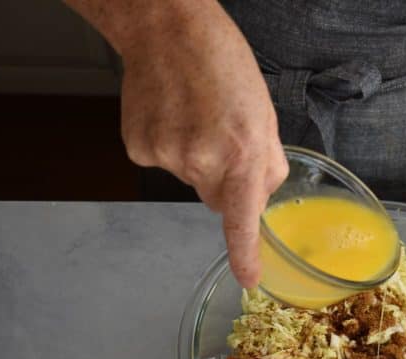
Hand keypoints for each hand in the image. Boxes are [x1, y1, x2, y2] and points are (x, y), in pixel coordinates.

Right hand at [118, 6, 286, 287]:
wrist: (167, 30)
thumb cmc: (222, 65)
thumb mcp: (263, 114)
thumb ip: (266, 164)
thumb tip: (258, 199)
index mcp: (241, 155)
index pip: (241, 221)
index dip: (244, 254)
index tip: (249, 280)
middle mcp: (201, 162)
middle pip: (215, 198)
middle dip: (222, 176)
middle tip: (220, 132)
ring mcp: (166, 157)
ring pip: (188, 178)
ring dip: (193, 156)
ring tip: (193, 114)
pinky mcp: (139, 149)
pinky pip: (160, 164)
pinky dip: (166, 145)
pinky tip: (169, 114)